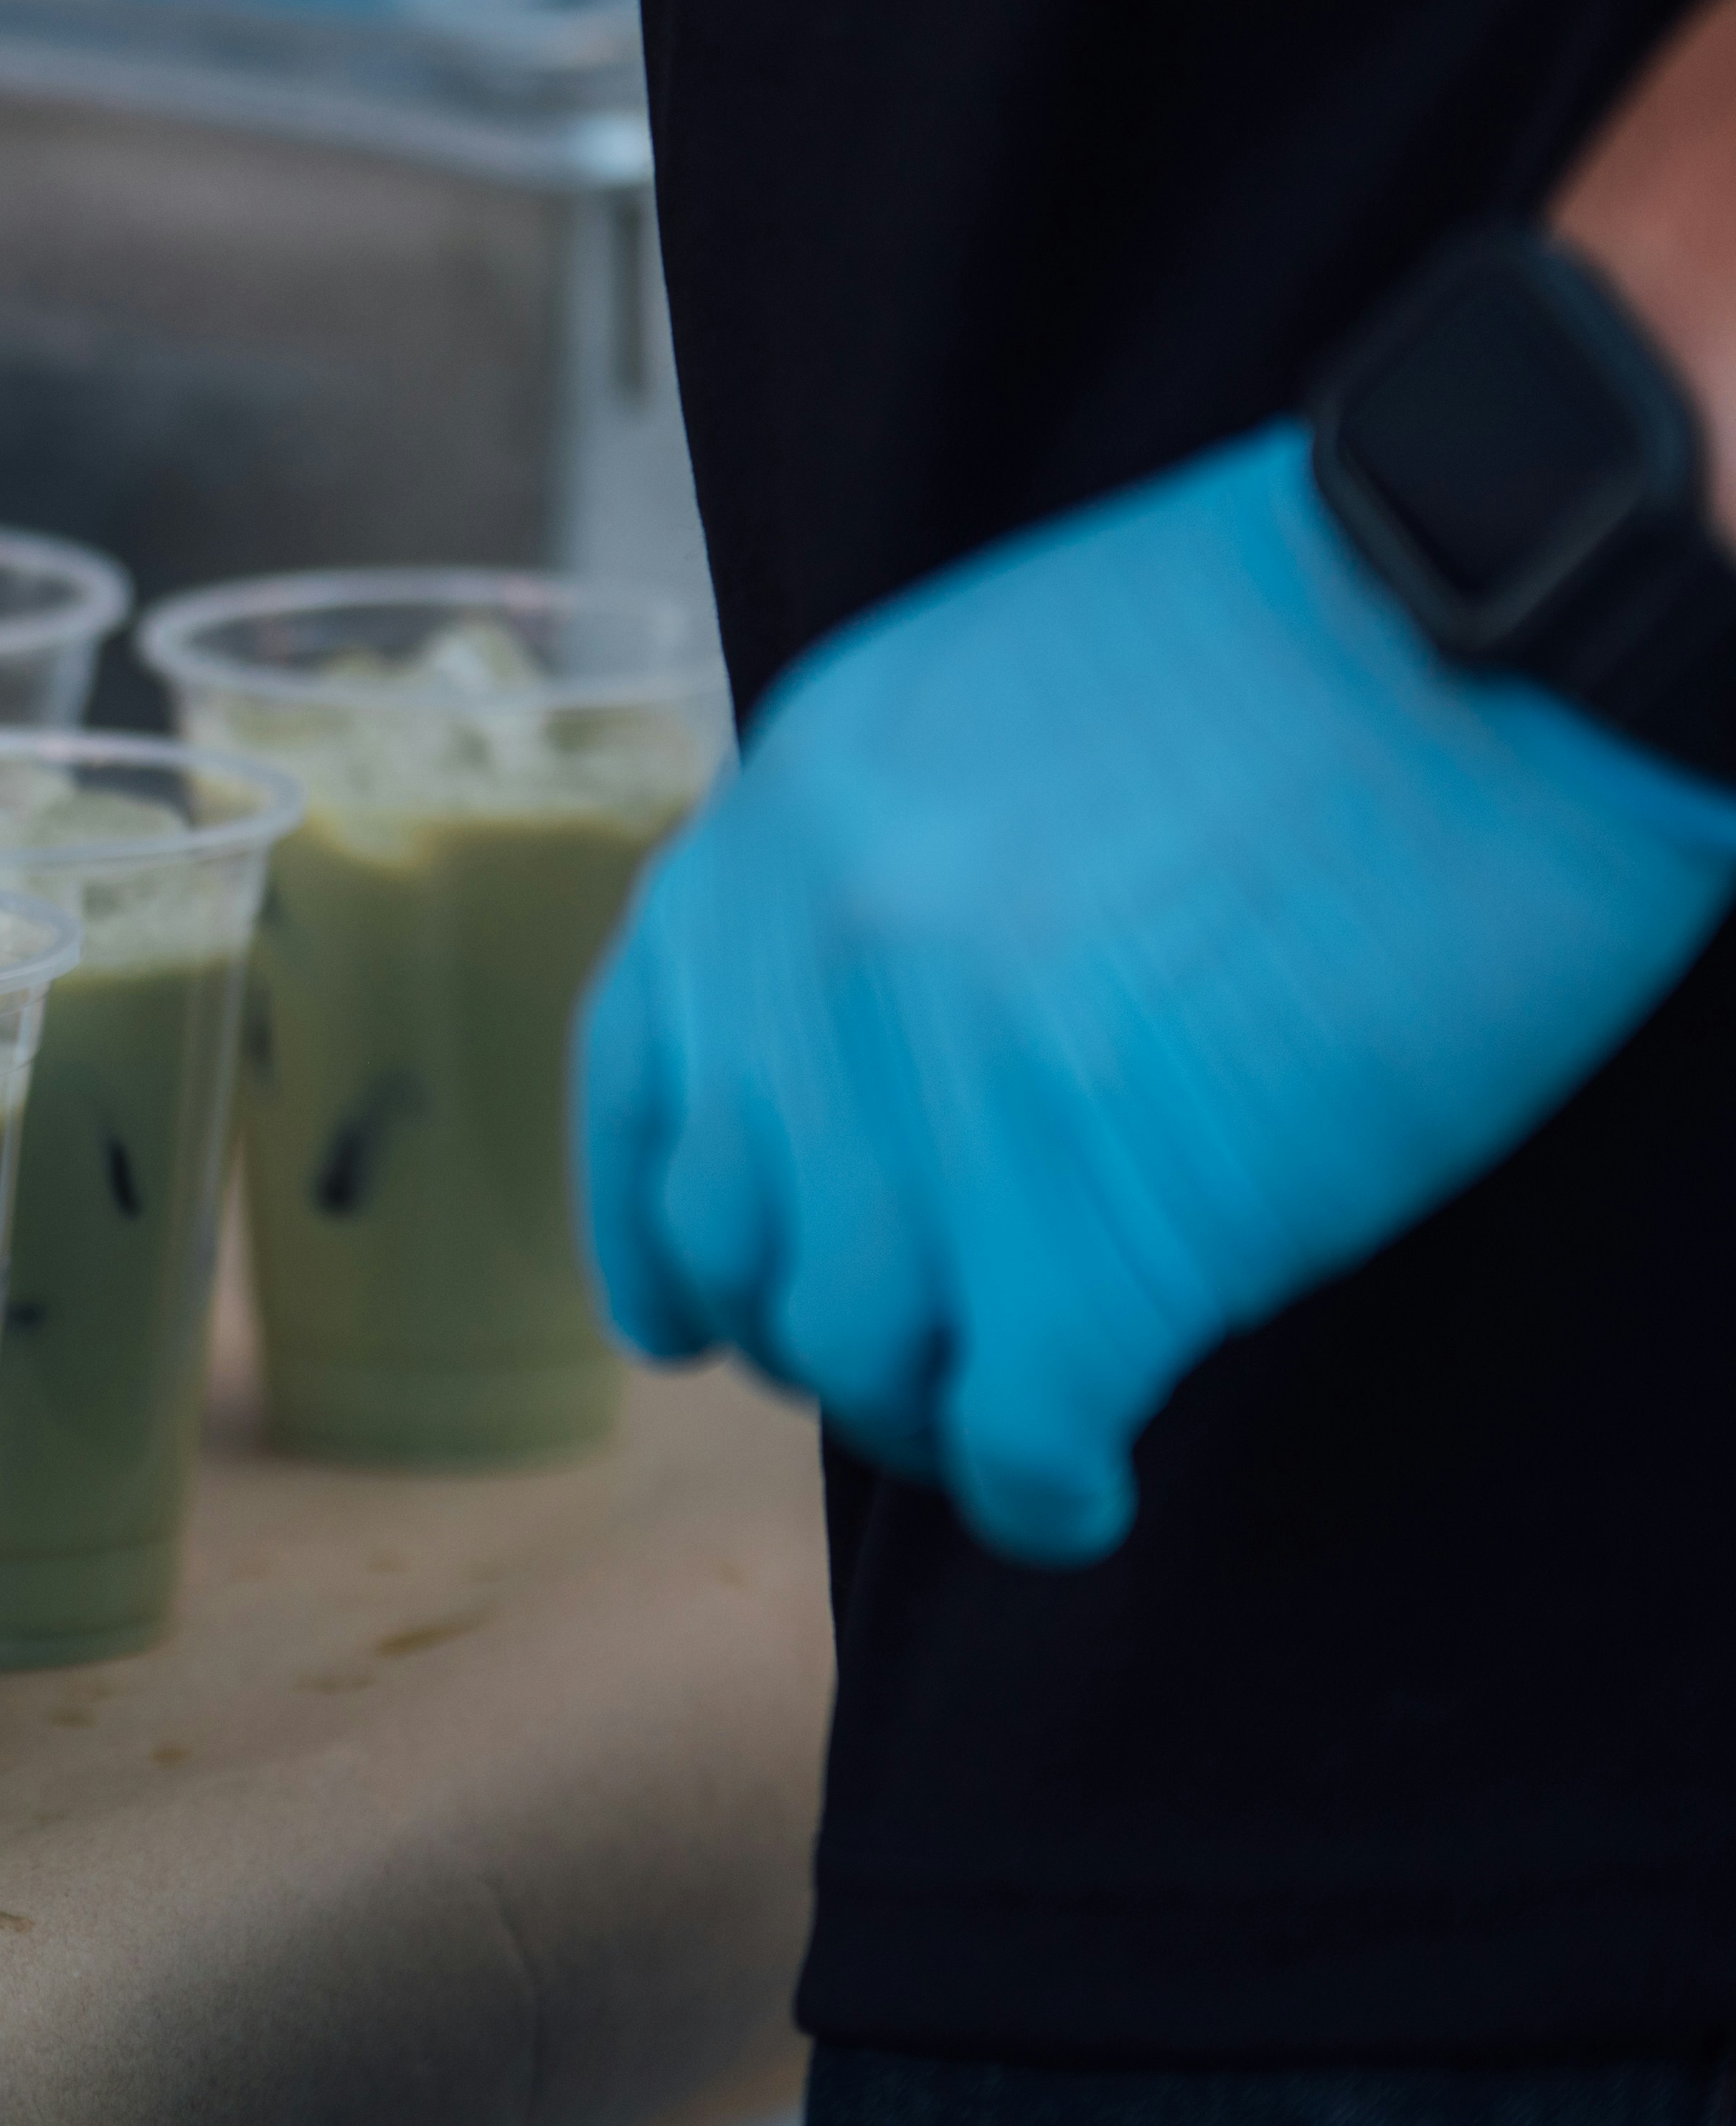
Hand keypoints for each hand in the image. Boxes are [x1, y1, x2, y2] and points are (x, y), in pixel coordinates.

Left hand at [573, 423, 1735, 1564]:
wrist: (1486, 628)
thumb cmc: (1280, 652)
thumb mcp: (968, 715)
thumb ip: (869, 880)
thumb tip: (842, 1059)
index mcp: (771, 842)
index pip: (639, 1092)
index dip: (660, 1230)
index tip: (696, 1311)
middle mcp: (807, 980)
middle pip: (746, 1246)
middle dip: (820, 1329)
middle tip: (927, 1358)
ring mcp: (940, 1111)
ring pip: (855, 1357)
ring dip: (931, 1415)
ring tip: (1023, 1416)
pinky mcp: (1100, 1234)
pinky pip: (1009, 1435)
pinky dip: (1037, 1497)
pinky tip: (1085, 1494)